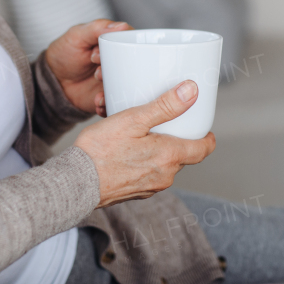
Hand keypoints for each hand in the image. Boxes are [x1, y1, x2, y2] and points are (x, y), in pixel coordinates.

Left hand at [44, 19, 129, 116]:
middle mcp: (120, 62)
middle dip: (117, 73)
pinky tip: (98, 102)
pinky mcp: (111, 97)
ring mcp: (117, 81)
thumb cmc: (66, 52)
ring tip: (98, 92)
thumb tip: (122, 26)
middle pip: (132, 68)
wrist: (53, 79)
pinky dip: (109, 105)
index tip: (97, 56)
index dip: (121, 51)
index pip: (132, 45)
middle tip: (97, 74)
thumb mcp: (77, 35)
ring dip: (115, 90)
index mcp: (116, 44)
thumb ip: (98, 28)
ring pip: (128, 87)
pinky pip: (117, 104)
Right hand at [73, 80, 215, 207]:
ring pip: (165, 164)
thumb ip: (165, 106)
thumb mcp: (133, 119)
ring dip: (159, 150)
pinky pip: (149, 173)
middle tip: (166, 122)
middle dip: (178, 138)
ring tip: (142, 133)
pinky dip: (145, 161)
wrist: (75, 183)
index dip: (207, 137)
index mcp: (169, 157)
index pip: (203, 149)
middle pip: (183, 155)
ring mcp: (150, 187)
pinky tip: (128, 150)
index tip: (205, 127)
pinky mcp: (136, 192)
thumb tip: (191, 91)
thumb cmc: (100, 151)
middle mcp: (164, 176)